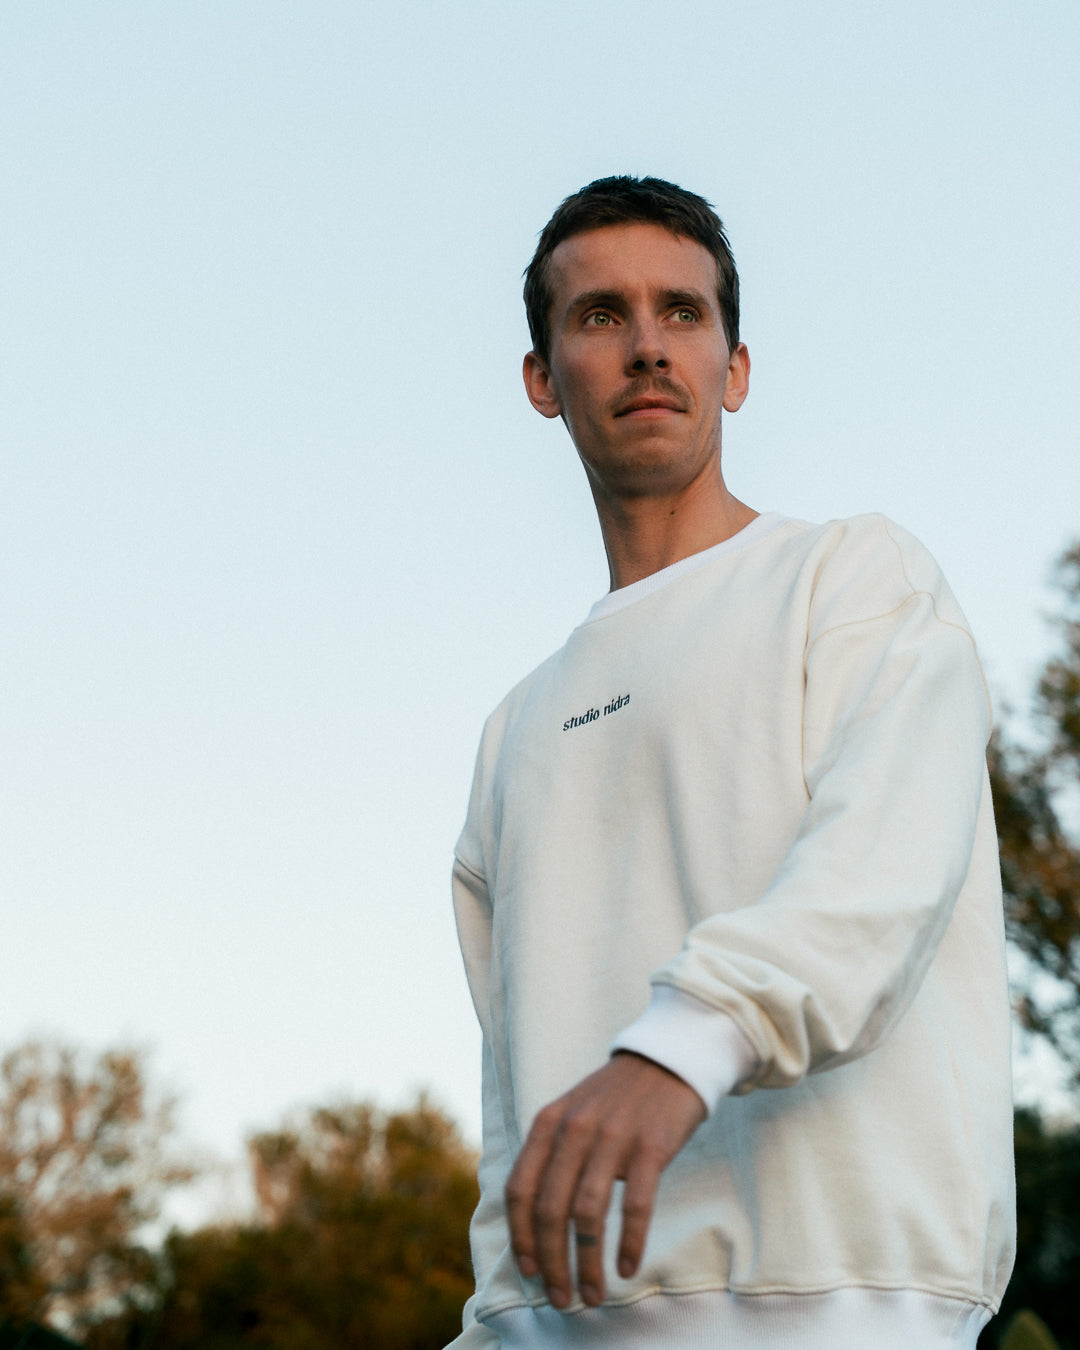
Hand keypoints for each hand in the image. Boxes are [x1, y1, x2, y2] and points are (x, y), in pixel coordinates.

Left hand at [504, 1052, 705, 1309]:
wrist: (667, 1060)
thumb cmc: (616, 1097)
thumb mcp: (571, 1112)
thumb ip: (550, 1154)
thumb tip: (532, 1220)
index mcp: (548, 1122)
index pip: (519, 1189)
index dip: (521, 1236)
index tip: (530, 1271)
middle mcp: (574, 1129)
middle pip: (550, 1209)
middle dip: (553, 1262)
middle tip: (562, 1298)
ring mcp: (612, 1137)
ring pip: (588, 1214)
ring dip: (587, 1263)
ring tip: (593, 1294)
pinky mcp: (650, 1146)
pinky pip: (635, 1205)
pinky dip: (629, 1242)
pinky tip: (627, 1267)